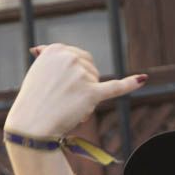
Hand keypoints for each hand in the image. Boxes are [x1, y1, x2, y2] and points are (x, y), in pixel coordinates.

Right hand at [5, 44, 147, 138]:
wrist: (31, 126)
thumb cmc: (33, 102)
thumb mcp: (36, 73)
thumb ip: (46, 60)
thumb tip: (40, 48)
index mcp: (56, 50)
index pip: (80, 58)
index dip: (76, 75)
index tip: (63, 88)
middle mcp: (69, 58)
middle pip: (91, 69)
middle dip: (84, 85)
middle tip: (64, 100)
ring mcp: (81, 75)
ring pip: (96, 83)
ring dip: (87, 98)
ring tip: (68, 109)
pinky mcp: (91, 93)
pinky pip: (114, 88)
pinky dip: (129, 84)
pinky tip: (143, 79)